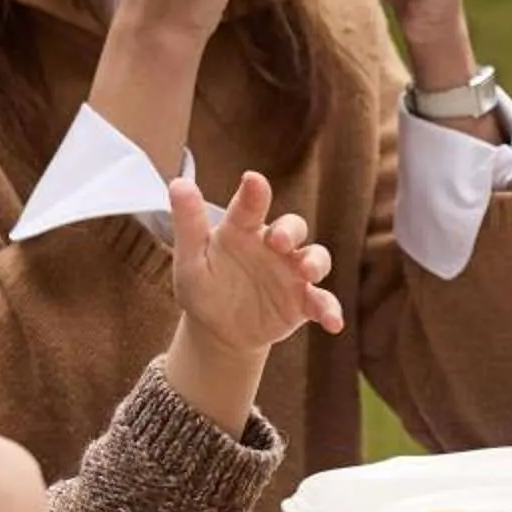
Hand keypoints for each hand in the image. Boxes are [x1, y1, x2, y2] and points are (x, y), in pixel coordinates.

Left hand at [170, 170, 342, 353]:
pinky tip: (333, 322)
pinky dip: (330, 309)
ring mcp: (291, 273)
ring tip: (307, 272)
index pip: (250, 207)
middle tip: (278, 241)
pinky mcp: (302, 301)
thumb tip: (179, 184)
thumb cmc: (203, 288)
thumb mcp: (190, 260)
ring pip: (315, 257)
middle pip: (292, 227)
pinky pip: (322, 301)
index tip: (253, 180)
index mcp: (243, 231)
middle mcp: (273, 246)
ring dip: (315, 262)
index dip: (254, 193)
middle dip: (290, 230)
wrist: (219, 331)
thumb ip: (189, 224)